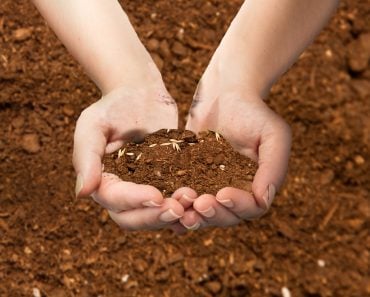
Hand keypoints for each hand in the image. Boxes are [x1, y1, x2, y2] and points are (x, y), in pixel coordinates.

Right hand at [73, 81, 184, 229]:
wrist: (142, 95)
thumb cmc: (113, 107)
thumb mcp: (93, 126)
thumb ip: (86, 158)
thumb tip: (82, 194)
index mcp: (103, 182)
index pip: (115, 200)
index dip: (135, 201)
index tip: (156, 195)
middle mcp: (124, 192)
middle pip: (134, 218)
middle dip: (156, 217)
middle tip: (179, 208)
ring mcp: (147, 189)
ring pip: (157, 214)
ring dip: (175, 214)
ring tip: (194, 201)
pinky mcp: (168, 182)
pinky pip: (175, 200)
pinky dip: (187, 207)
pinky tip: (202, 203)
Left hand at [177, 68, 290, 229]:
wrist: (223, 95)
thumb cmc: (253, 112)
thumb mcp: (273, 135)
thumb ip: (274, 167)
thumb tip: (264, 199)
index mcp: (256, 186)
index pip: (251, 208)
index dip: (237, 206)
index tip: (222, 193)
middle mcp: (234, 191)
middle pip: (225, 217)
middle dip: (212, 214)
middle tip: (199, 204)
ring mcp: (210, 187)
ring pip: (202, 213)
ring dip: (192, 217)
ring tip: (181, 210)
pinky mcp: (189, 179)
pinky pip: (183, 199)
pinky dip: (175, 208)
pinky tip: (165, 206)